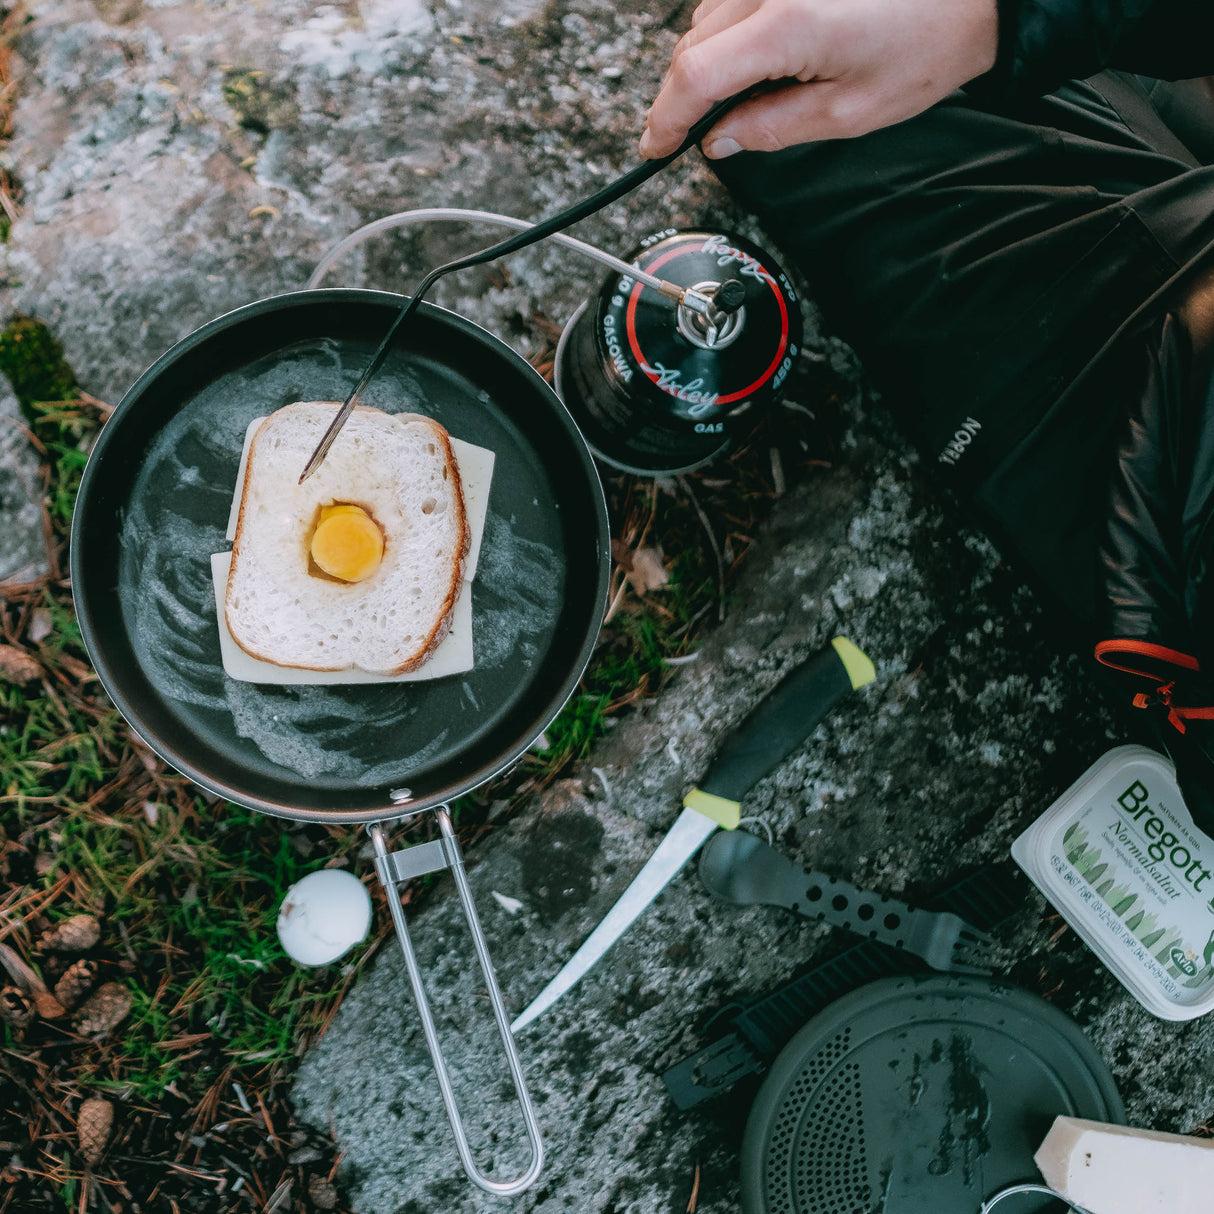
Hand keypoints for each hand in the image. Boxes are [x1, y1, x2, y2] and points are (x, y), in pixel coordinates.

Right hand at [639, 0, 998, 158]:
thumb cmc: (925, 45)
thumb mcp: (849, 112)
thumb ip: (772, 127)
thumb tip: (719, 140)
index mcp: (787, 25)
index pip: (694, 76)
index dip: (665, 119)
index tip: (655, 147)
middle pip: (692, 45)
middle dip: (685, 96)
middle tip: (696, 135)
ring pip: (706, 18)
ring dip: (709, 62)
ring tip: (744, 95)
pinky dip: (730, 31)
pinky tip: (761, 55)